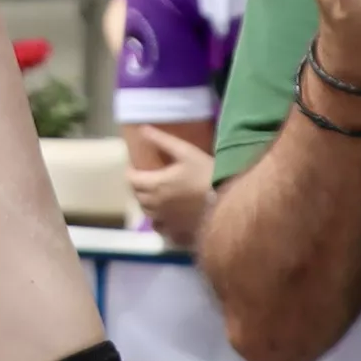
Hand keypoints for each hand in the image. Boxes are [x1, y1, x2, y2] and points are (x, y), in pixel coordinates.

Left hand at [125, 123, 217, 247]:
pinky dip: (160, 222)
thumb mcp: (185, 151)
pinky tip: (167, 217)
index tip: (135, 166)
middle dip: (137, 187)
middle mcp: (156, 205)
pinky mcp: (179, 231)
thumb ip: (162, 140)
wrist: (230, 201)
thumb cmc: (207, 173)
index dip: (130, 172)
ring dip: (147, 204)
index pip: (131, 180)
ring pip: (148, 214)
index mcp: (155, 185)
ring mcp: (167, 221)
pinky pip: (162, 229)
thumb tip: (142, 129)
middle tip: (145, 178)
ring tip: (155, 195)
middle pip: (138, 197)